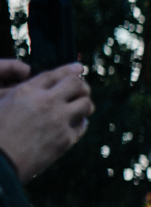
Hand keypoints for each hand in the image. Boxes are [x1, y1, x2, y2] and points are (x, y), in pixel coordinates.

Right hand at [0, 64, 91, 181]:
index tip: (79, 68)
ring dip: (84, 104)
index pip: (55, 74)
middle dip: (81, 86)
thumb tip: (37, 83)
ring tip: (79, 108)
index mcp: (26, 91)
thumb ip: (21, 92)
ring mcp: (58, 120)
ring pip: (86, 104)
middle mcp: (46, 102)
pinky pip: (82, 126)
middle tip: (81, 91)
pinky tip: (75, 124)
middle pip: (76, 84)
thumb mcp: (2, 104)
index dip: (69, 70)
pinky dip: (80, 123)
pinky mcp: (66, 139)